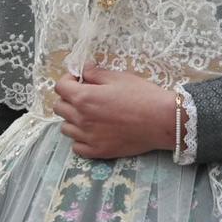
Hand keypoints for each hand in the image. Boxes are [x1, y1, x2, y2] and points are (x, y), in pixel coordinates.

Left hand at [52, 65, 181, 159]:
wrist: (162, 121)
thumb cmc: (143, 96)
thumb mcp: (119, 78)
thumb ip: (96, 73)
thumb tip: (83, 70)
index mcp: (84, 98)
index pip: (60, 87)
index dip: (67, 80)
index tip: (79, 80)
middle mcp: (81, 119)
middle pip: (59, 108)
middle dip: (68, 98)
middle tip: (84, 96)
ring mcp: (88, 137)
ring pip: (65, 128)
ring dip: (73, 119)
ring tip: (89, 115)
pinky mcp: (98, 151)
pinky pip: (76, 146)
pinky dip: (80, 139)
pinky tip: (92, 132)